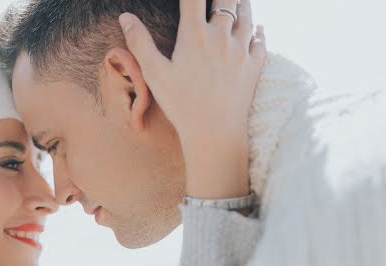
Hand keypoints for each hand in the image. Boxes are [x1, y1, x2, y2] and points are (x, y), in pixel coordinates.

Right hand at [119, 0, 265, 198]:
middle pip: (226, 1)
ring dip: (241, 5)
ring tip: (237, 1)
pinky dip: (259, 31)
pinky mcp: (253, 66)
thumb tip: (125, 16)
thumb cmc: (180, 104)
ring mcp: (240, 50)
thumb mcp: (154, 74)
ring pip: (247, 16)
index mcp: (195, 35)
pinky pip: (260, 41)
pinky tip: (258, 28)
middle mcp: (221, 36)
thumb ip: (140, 42)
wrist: (214, 131)